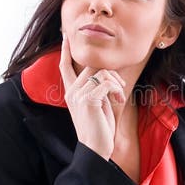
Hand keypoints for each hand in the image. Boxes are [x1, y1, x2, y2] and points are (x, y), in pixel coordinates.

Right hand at [59, 34, 126, 159]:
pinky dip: (118, 90)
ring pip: (102, 72)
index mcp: (71, 92)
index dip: (65, 51)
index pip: (64, 66)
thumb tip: (108, 74)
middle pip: (91, 66)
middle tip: (119, 88)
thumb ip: (97, 88)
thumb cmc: (100, 128)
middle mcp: (72, 91)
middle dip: (111, 73)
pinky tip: (119, 100)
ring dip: (117, 83)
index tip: (65, 36)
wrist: (96, 148)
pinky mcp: (88, 99)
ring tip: (119, 97)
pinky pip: (108, 82)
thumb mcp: (97, 104)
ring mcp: (78, 95)